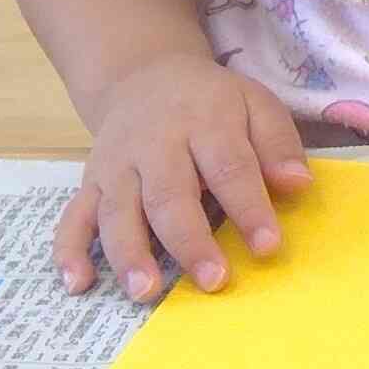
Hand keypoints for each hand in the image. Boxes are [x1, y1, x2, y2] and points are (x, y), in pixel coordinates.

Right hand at [53, 52, 309, 300]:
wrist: (144, 75)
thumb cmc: (212, 103)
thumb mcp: (255, 105)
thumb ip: (278, 145)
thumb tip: (298, 186)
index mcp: (204, 122)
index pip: (229, 167)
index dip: (249, 207)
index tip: (267, 246)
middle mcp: (154, 145)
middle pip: (169, 195)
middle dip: (190, 241)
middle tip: (213, 281)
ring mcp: (116, 165)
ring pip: (117, 210)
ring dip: (129, 253)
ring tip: (145, 293)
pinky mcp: (89, 182)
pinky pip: (73, 216)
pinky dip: (70, 251)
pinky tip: (78, 284)